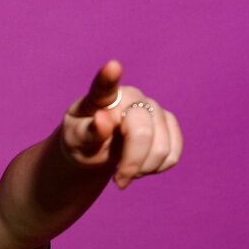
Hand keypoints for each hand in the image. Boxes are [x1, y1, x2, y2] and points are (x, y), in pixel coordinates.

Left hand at [59, 59, 182, 188]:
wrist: (95, 148)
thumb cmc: (81, 142)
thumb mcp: (75, 141)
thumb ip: (87, 132)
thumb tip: (103, 120)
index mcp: (99, 99)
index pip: (103, 87)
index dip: (109, 77)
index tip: (112, 67)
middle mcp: (130, 97)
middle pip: (142, 130)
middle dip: (132, 162)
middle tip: (119, 182)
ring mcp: (152, 107)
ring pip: (163, 145)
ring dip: (145, 168)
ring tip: (126, 172)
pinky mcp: (168, 122)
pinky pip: (174, 152)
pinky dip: (158, 168)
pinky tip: (142, 167)